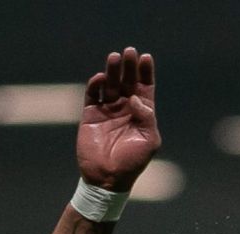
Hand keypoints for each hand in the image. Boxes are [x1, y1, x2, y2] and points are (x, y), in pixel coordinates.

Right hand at [76, 47, 160, 191]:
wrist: (107, 178)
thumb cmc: (132, 161)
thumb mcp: (149, 140)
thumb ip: (146, 118)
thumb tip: (137, 98)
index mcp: (142, 114)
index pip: (145, 88)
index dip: (145, 72)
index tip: (146, 57)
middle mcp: (125, 109)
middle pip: (127, 82)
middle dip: (129, 67)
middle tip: (129, 51)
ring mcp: (108, 110)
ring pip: (110, 85)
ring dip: (112, 71)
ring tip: (115, 57)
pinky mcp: (90, 115)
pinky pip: (92, 95)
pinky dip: (95, 86)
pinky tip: (101, 79)